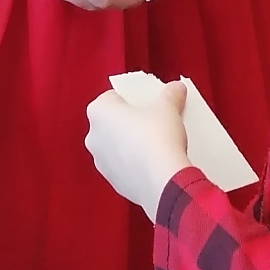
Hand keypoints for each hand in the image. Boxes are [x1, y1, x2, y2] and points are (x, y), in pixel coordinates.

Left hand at [85, 83, 190, 220]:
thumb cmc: (158, 136)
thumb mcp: (168, 107)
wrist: (162, 180)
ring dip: (130, 143)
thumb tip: (177, 87)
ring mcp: (100, 161)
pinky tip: (154, 163)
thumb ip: (171, 94)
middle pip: (112, 122)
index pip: (113, 96)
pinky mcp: (112, 181)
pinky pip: (123, 166)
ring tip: (156, 144)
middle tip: (153, 121)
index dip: (132, 98)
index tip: (148, 103)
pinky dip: (134, 163)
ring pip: (116, 146)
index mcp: (99, 111)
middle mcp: (93, 136)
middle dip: (130, 121)